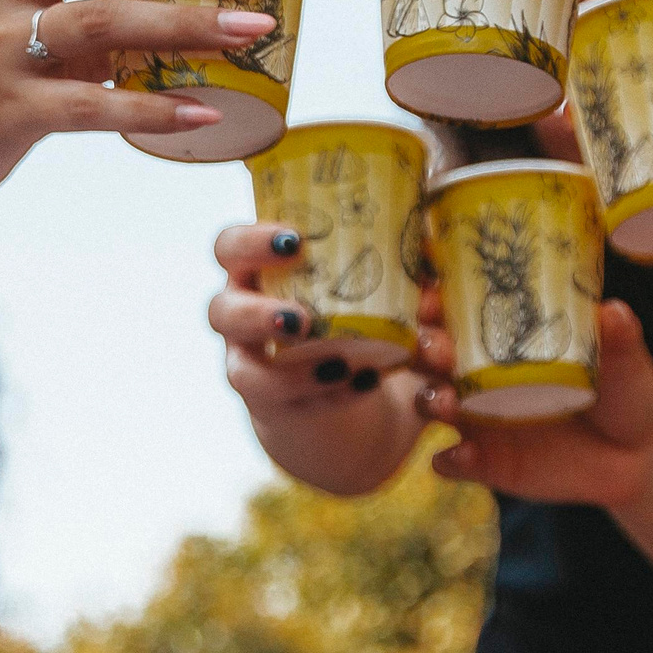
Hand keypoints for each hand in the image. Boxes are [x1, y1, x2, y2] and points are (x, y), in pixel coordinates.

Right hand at [210, 223, 453, 405]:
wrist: (350, 389)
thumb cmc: (357, 316)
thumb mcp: (381, 288)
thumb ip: (404, 272)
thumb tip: (434, 255)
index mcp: (259, 274)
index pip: (229, 248)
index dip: (251, 242)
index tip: (295, 241)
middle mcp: (242, 320)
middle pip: (218, 310)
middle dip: (257, 314)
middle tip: (301, 319)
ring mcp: (251, 369)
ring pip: (242, 374)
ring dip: (291, 372)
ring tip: (338, 364)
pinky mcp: (272, 410)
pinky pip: (288, 411)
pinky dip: (327, 397)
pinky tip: (362, 384)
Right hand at [427, 300, 652, 506]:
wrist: (637, 454)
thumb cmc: (622, 389)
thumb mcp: (624, 359)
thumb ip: (616, 336)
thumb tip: (612, 311)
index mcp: (503, 338)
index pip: (455, 312)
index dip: (434, 302)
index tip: (431, 297)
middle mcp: (478, 375)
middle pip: (429, 355)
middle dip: (423, 348)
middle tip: (436, 348)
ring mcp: (477, 419)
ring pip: (431, 403)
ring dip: (430, 400)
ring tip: (446, 403)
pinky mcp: (485, 462)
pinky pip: (452, 462)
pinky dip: (450, 459)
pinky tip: (461, 456)